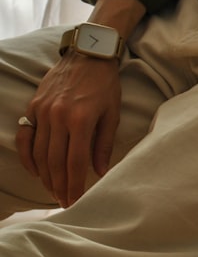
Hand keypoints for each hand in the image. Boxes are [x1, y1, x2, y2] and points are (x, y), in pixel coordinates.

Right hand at [15, 52, 122, 207]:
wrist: (88, 54)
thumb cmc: (106, 85)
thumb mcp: (112, 114)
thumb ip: (104, 144)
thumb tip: (100, 172)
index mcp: (81, 119)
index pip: (75, 162)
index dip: (75, 185)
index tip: (75, 201)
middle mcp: (58, 117)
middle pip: (55, 162)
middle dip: (59, 186)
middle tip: (64, 202)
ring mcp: (42, 111)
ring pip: (40, 153)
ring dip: (45, 176)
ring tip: (53, 191)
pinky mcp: (33, 106)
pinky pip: (26, 138)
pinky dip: (29, 157)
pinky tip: (36, 171)